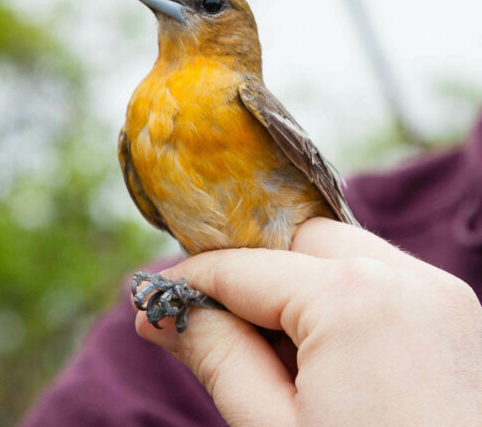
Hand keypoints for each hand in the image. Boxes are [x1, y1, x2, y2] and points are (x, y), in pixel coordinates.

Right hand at [134, 217, 481, 426]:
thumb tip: (161, 314)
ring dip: (294, 286)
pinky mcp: (461, 324)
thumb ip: (216, 356)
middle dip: (248, 274)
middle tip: (206, 324)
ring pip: (344, 256)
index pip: (242, 267)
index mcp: (354, 299)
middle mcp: (408, 278)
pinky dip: (339, 303)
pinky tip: (317, 358)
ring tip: (262, 351)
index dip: (188, 283)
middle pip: (297, 243)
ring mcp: (445, 298)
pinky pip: (383, 285)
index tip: (149, 304)